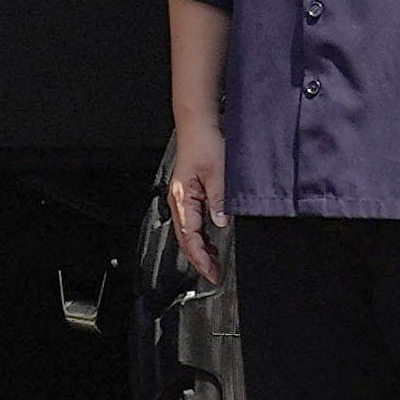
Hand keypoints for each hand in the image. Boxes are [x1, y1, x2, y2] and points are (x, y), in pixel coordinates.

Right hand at [165, 118, 229, 288]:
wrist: (198, 126)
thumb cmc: (204, 143)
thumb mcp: (218, 173)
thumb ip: (219, 200)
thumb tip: (220, 222)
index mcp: (182, 198)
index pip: (190, 237)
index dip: (201, 258)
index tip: (212, 272)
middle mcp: (179, 200)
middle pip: (184, 239)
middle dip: (198, 259)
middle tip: (214, 274)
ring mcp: (182, 198)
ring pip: (187, 233)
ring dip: (199, 249)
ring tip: (214, 262)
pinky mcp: (188, 195)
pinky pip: (191, 223)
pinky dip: (200, 237)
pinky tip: (210, 241)